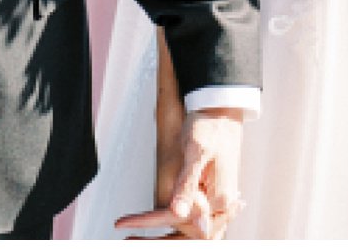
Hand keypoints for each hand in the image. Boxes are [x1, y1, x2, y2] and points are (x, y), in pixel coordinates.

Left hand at [117, 109, 246, 239]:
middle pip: (188, 232)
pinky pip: (193, 218)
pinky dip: (175, 224)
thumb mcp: (195, 152)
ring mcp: (218, 201)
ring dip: (167, 232)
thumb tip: (178, 212)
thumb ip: (187, 185)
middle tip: (129, 235)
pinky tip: (158, 222)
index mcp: (220, 196)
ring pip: (190, 229)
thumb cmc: (210, 126)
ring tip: (136, 232)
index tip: (125, 223)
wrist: (222, 112)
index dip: (150, 221)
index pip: (181, 217)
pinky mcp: (212, 197)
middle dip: (160, 234)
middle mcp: (222, 204)